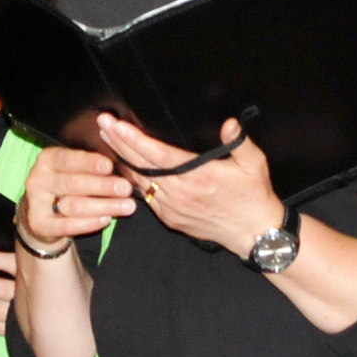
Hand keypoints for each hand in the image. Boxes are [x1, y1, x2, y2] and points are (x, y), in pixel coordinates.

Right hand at [18, 145, 133, 247]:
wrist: (40, 215)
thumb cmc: (64, 186)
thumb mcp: (72, 170)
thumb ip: (90, 165)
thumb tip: (120, 160)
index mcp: (47, 160)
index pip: (69, 159)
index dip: (90, 163)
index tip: (109, 166)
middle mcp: (38, 179)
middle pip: (74, 183)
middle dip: (103, 186)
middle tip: (125, 188)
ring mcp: (36, 204)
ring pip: (74, 205)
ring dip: (103, 206)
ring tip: (126, 206)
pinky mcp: (39, 225)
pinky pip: (68, 226)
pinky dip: (90, 223)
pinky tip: (107, 219)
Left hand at [101, 114, 284, 255]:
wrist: (254, 233)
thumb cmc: (253, 196)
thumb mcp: (254, 164)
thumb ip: (239, 142)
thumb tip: (229, 123)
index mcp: (196, 176)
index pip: (156, 155)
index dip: (134, 139)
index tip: (116, 125)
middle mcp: (180, 193)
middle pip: (140, 165)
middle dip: (119, 143)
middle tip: (103, 124)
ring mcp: (172, 208)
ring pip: (139, 182)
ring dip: (122, 160)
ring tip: (108, 140)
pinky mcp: (171, 218)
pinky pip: (146, 197)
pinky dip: (133, 181)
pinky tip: (124, 168)